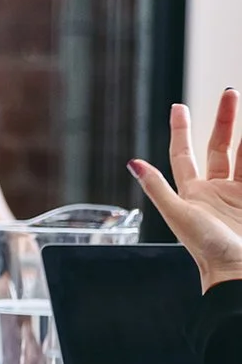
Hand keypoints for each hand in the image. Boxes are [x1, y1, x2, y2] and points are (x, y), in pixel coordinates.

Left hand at [132, 88, 241, 289]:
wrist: (238, 270)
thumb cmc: (206, 248)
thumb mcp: (178, 215)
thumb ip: (157, 188)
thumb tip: (133, 162)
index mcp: (192, 192)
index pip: (183, 154)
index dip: (180, 130)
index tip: (178, 106)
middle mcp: (216, 190)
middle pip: (219, 146)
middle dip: (226, 120)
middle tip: (230, 93)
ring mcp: (239, 194)